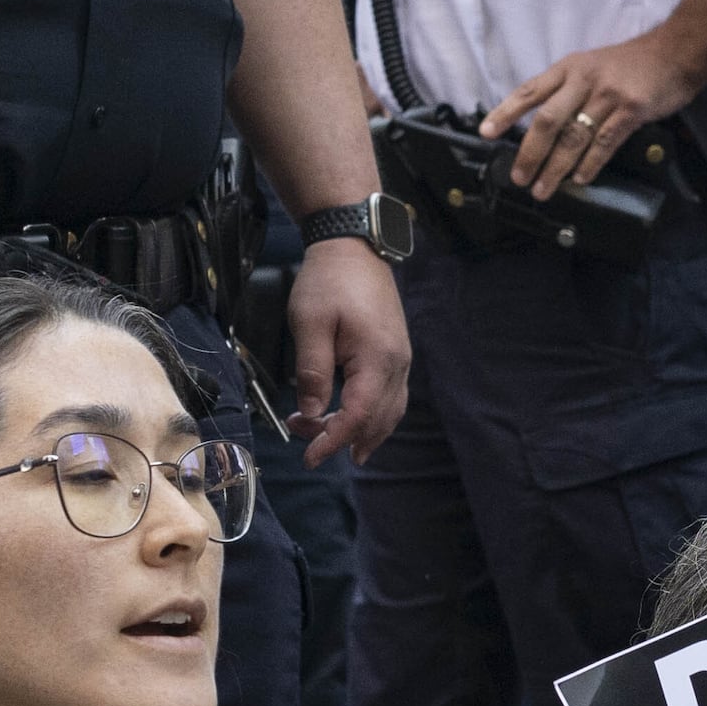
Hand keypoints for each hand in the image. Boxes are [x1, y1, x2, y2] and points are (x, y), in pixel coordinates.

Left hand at [283, 235, 409, 468]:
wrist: (354, 247)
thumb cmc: (329, 281)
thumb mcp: (310, 324)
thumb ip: (312, 373)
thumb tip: (311, 414)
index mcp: (377, 358)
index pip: (358, 415)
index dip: (333, 441)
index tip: (309, 458)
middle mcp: (397, 363)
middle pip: (377, 420)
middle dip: (342, 438)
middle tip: (306, 443)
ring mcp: (400, 359)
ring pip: (389, 412)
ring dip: (361, 432)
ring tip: (329, 440)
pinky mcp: (395, 353)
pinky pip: (391, 397)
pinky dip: (373, 417)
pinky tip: (353, 420)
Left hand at [489, 35, 706, 200]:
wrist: (676, 53)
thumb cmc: (633, 64)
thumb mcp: (593, 65)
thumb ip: (569, 89)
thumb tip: (544, 125)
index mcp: (569, 68)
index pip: (530, 91)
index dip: (505, 112)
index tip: (486, 133)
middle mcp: (584, 80)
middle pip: (547, 121)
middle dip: (530, 153)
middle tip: (519, 177)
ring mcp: (608, 96)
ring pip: (573, 138)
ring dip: (556, 168)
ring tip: (544, 188)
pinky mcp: (631, 111)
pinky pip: (603, 143)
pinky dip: (589, 165)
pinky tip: (579, 180)